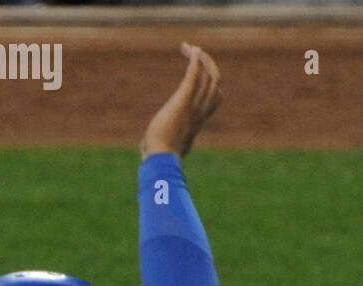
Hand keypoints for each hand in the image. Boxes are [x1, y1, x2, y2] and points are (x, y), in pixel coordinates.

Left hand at [141, 43, 221, 159]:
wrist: (160, 160)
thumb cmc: (159, 160)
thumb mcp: (165, 149)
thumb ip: (161, 143)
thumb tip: (147, 149)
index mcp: (198, 121)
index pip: (215, 98)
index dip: (212, 83)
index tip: (200, 74)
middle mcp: (200, 110)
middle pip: (214, 80)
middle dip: (208, 64)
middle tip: (195, 53)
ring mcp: (193, 105)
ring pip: (208, 75)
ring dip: (200, 59)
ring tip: (190, 48)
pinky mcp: (182, 101)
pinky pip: (194, 76)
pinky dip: (194, 61)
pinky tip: (191, 50)